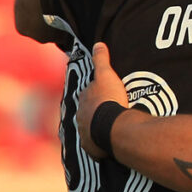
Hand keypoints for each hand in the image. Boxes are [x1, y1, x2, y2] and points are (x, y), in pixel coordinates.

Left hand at [77, 42, 128, 158]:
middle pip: (86, 112)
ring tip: (108, 127)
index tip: (101, 93)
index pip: (87, 93)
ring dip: (96, 127)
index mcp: (84, 99)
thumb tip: (98, 43)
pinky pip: (95, 145)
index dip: (94, 92)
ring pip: (89, 128)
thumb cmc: (109, 100)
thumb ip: (102, 60)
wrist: (111, 127)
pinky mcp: (92, 147)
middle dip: (93, 111)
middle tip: (106, 110)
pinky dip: (99, 143)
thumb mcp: (107, 75)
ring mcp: (85, 133)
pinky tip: (107, 143)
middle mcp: (80, 117)